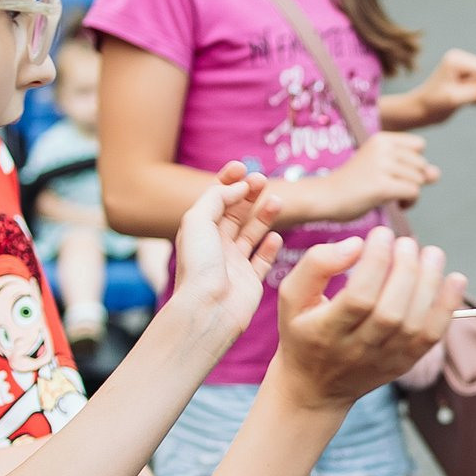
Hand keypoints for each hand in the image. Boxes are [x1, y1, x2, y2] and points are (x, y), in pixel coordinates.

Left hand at [165, 161, 282, 351]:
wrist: (208, 308)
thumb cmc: (199, 265)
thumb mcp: (198, 219)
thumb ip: (218, 197)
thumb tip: (239, 188)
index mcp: (200, 231)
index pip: (215, 199)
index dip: (228, 181)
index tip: (242, 166)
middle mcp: (216, 246)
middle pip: (235, 213)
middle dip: (249, 194)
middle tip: (263, 180)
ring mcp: (234, 264)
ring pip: (252, 233)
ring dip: (264, 215)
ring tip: (277, 202)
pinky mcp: (250, 281)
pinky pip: (263, 260)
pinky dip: (270, 247)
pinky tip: (274, 237)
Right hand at [273, 226, 465, 410]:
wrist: (315, 386)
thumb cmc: (303, 330)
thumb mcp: (291, 297)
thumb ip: (317, 265)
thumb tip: (356, 244)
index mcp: (324, 332)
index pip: (359, 298)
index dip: (375, 263)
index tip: (381, 234)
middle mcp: (355, 350)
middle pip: (391, 313)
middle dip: (405, 271)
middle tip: (407, 242)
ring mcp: (383, 360)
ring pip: (414, 324)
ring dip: (429, 284)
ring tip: (431, 253)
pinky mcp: (404, 363)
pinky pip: (431, 337)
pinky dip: (448, 308)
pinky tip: (455, 279)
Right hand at [334, 131, 437, 214]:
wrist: (324, 197)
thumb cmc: (354, 185)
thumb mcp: (383, 170)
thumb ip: (412, 169)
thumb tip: (436, 174)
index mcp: (381, 139)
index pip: (419, 146)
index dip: (413, 163)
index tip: (396, 174)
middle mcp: (382, 148)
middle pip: (421, 165)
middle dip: (413, 180)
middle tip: (394, 191)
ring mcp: (382, 166)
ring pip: (419, 180)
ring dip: (411, 194)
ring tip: (392, 199)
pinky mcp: (382, 186)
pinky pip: (413, 192)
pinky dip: (409, 203)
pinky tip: (395, 206)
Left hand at [413, 50, 475, 124]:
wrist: (420, 111)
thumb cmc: (434, 104)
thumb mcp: (457, 100)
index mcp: (456, 58)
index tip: (459, 94)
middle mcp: (460, 59)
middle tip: (458, 98)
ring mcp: (463, 68)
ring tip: (459, 100)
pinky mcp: (465, 77)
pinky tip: (462, 100)